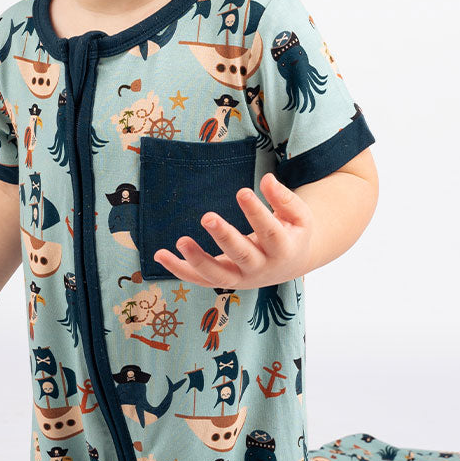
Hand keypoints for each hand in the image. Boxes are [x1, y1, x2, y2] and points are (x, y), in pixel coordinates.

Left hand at [153, 172, 313, 289]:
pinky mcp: (225, 280)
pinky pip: (200, 279)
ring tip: (180, 241)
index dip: (256, 212)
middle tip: (207, 217)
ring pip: (218, 275)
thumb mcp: (299, 215)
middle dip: (224, 237)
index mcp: (283, 250)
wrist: (291, 263)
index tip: (242, 191)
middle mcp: (262, 268)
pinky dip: (179, 269)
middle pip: (242, 255)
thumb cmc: (292, 232)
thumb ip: (283, 198)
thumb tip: (267, 180)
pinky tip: (160, 255)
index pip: (269, 232)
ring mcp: (242, 278)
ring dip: (197, 259)